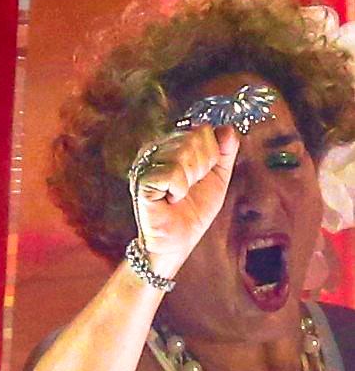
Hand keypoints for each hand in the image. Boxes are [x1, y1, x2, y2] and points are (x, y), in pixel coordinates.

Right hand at [131, 121, 238, 281]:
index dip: (211, 153)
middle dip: (203, 167)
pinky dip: (178, 189)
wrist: (176, 242)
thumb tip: (227, 128)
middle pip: (195, 138)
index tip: (204, 173)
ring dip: (191, 179)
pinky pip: (172, 174)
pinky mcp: (142, 179)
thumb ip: (224, 153)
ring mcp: (147, 161)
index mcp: (172, 144)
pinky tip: (171, 198)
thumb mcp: (216, 179)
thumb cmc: (191, 210)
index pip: (202, 130)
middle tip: (191, 186)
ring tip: (180, 193)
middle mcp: (156, 148)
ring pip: (184, 153)